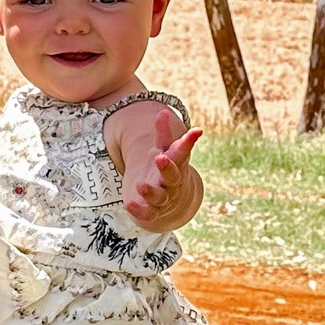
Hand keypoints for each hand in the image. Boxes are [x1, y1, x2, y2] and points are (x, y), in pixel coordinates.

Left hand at [124, 108, 201, 231]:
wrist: (172, 204)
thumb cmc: (167, 170)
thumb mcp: (164, 151)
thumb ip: (162, 134)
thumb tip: (163, 111)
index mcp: (178, 165)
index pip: (182, 153)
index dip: (187, 143)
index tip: (195, 131)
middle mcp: (173, 183)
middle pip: (172, 176)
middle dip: (167, 168)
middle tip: (160, 158)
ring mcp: (164, 199)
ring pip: (160, 197)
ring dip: (151, 192)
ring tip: (141, 185)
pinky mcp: (152, 211)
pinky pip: (147, 213)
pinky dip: (139, 211)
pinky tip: (129, 204)